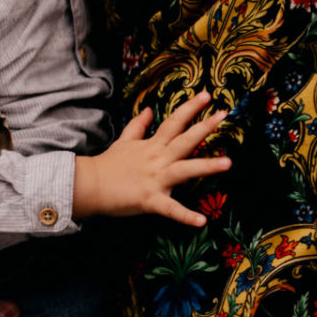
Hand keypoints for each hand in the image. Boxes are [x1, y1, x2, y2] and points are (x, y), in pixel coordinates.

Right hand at [75, 91, 231, 224]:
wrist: (88, 185)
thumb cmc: (108, 165)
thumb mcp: (124, 141)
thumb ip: (138, 126)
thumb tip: (149, 109)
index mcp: (152, 146)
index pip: (174, 123)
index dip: (190, 108)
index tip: (207, 95)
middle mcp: (157, 159)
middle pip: (185, 140)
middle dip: (205, 127)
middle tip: (224, 115)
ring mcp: (155, 179)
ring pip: (185, 170)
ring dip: (206, 166)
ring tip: (228, 163)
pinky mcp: (150, 200)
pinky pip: (171, 209)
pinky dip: (185, 216)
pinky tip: (202, 221)